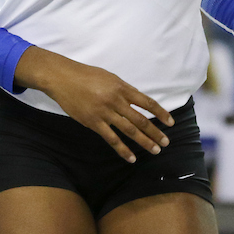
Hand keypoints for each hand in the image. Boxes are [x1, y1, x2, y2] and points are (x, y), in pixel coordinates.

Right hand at [15, 47, 173, 162]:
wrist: (63, 78)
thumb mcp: (110, 77)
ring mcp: (105, 113)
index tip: (170, 122)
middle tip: (166, 143)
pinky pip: (111, 139)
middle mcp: (116, 101)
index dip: (160, 113)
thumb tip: (138, 101)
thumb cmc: (87, 75)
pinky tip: (131, 158)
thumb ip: (124, 89)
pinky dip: (122, 150)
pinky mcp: (93, 123)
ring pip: (129, 130)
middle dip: (155, 132)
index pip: (147, 102)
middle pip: (140, 119)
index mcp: (122, 88)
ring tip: (155, 150)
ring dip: (144, 142)